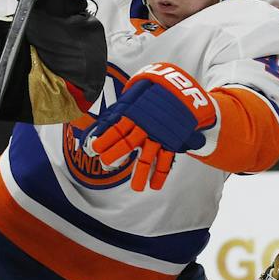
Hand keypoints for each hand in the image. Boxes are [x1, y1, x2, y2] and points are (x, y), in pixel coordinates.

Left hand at [87, 63, 217, 190]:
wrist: (183, 91)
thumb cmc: (155, 92)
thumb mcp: (136, 93)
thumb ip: (121, 108)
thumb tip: (104, 122)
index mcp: (135, 114)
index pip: (116, 128)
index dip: (105, 138)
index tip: (94, 149)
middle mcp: (145, 127)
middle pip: (128, 143)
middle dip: (115, 155)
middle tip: (105, 164)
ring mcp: (159, 135)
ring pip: (148, 157)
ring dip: (141, 174)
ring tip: (136, 188)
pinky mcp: (171, 141)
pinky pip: (166, 160)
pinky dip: (161, 174)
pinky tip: (154, 186)